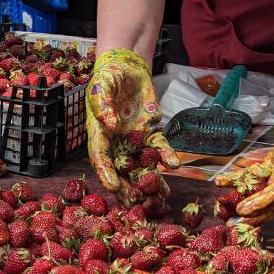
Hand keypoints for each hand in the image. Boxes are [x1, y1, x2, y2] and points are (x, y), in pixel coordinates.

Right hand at [86, 48, 178, 205]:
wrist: (128, 68)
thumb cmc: (109, 77)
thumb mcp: (101, 85)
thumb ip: (103, 104)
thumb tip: (110, 124)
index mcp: (99, 133)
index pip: (100, 158)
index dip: (106, 174)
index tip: (113, 187)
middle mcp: (115, 142)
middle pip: (120, 170)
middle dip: (128, 188)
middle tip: (137, 204)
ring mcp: (134, 140)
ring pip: (141, 166)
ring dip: (149, 182)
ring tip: (159, 199)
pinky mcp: (151, 134)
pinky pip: (159, 150)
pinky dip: (167, 158)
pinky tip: (174, 165)